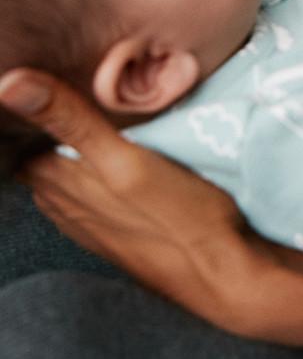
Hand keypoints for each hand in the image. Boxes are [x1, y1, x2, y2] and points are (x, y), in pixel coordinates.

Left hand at [0, 69, 302, 346]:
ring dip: (70, 156)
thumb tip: (9, 83)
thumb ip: (70, 120)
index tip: (42, 84)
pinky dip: (93, 181)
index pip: (19, 142)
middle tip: (70, 95)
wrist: (224, 276)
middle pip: (38, 163)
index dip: (29, 114)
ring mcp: (92, 227)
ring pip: (65, 183)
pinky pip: (91, 203)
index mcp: (59, 183)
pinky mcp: (118, 238)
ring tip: (89, 125)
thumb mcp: (124, 159)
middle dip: (46, 133)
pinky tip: (115, 168)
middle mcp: (66, 208)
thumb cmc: (180, 217)